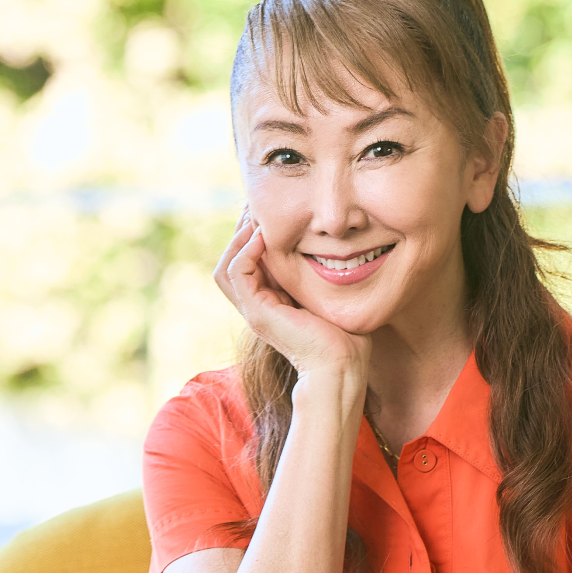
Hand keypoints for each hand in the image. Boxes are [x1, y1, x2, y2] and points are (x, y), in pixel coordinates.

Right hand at [214, 206, 370, 379]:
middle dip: (241, 232)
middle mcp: (257, 307)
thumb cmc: (346, 337)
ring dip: (239, 238)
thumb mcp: (329, 295)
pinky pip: (237, 273)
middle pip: (230, 262)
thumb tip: (339, 247)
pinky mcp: (258, 313)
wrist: (342, 366)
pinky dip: (246, 251)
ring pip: (225, 266)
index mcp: (271, 303)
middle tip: (258, 206)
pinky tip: (264, 235)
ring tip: (257, 216)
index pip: (247, 263)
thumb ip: (322, 275)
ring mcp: (254, 311)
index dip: (254, 236)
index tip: (272, 212)